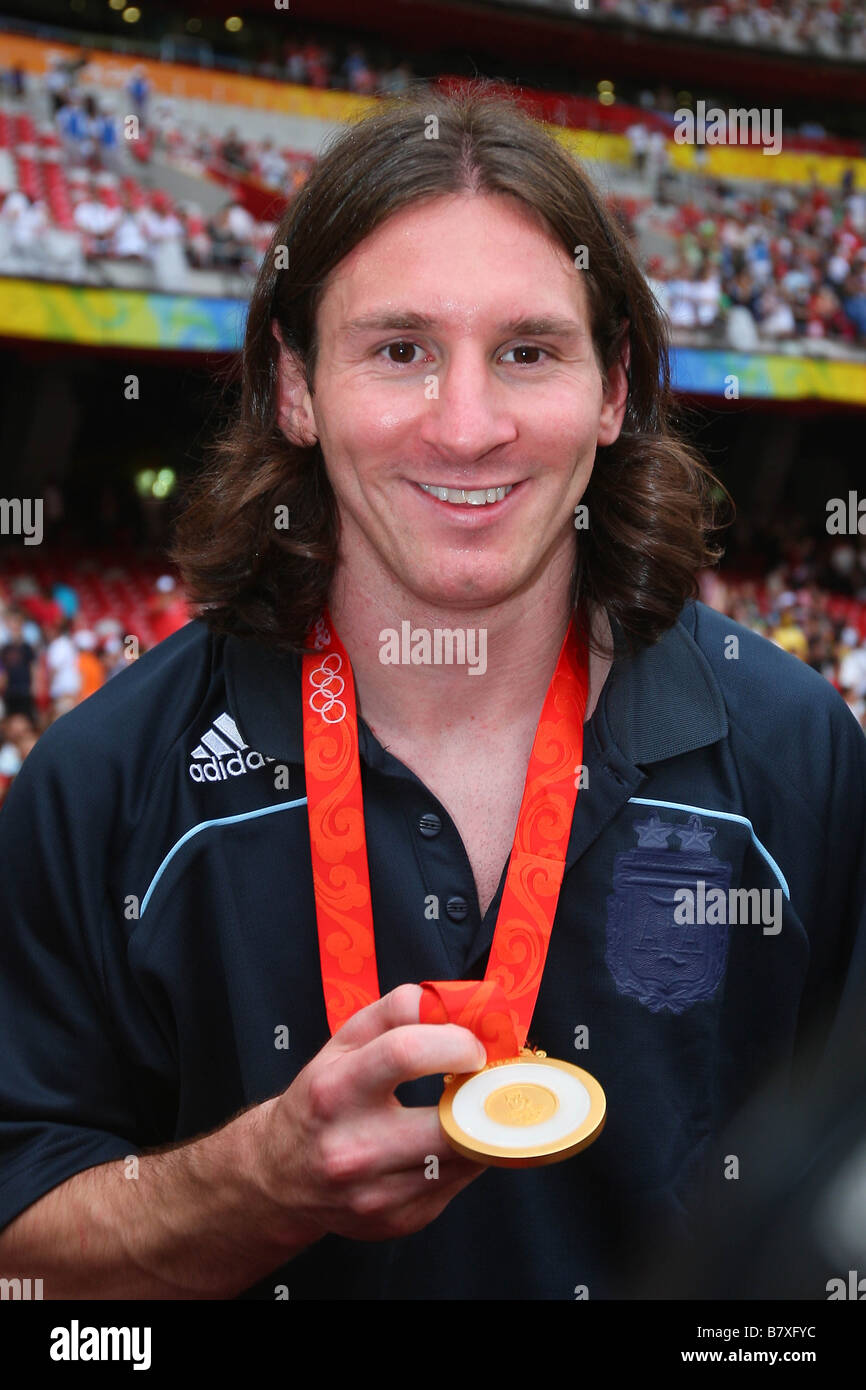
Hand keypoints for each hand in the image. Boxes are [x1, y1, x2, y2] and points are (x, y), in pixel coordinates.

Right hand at [253, 984, 488, 1243]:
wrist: (280, 1177)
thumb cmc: (322, 1097)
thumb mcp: (344, 1042)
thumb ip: (398, 1010)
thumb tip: (458, 1003)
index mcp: (334, 1091)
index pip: (406, 1053)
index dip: (454, 1042)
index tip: (474, 1045)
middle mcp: (352, 1149)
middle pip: (448, 1120)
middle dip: (483, 1094)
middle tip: (490, 1077)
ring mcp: (377, 1194)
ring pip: (465, 1156)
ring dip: (482, 1126)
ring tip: (475, 1105)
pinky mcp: (400, 1221)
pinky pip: (458, 1181)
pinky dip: (467, 1156)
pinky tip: (452, 1139)